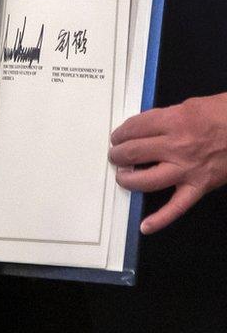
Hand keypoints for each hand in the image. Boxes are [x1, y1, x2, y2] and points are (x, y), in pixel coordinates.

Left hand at [109, 93, 226, 233]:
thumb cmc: (224, 114)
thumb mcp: (190, 106)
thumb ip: (164, 117)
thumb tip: (143, 127)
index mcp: (173, 121)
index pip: (134, 129)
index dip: (121, 133)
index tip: (118, 137)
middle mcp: (176, 146)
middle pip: (133, 153)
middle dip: (119, 155)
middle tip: (117, 156)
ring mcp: (187, 169)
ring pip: (146, 180)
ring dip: (127, 180)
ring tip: (123, 176)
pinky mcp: (199, 186)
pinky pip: (176, 207)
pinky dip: (160, 219)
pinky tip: (145, 226)